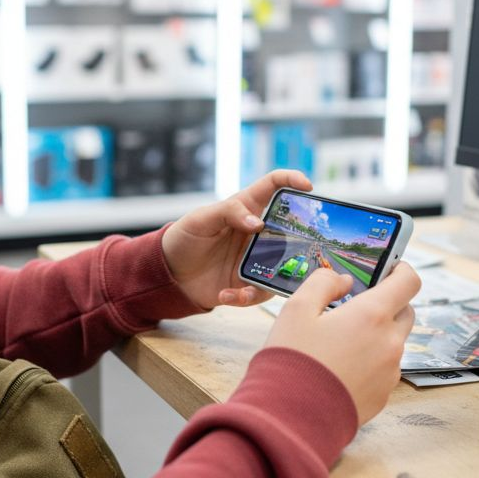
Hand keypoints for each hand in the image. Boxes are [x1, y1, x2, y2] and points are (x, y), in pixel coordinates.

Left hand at [161, 169, 312, 309]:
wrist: (170, 273)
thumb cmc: (185, 237)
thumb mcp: (202, 219)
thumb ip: (229, 212)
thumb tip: (257, 223)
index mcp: (247, 208)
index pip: (274, 186)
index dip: (292, 180)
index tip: (308, 186)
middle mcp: (258, 233)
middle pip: (291, 229)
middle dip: (302, 238)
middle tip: (303, 249)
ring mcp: (257, 258)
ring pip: (283, 266)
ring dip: (273, 277)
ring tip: (247, 287)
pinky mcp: (249, 282)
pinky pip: (259, 292)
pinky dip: (245, 297)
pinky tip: (226, 295)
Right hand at [264, 264, 420, 426]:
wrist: (291, 417)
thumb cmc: (292, 360)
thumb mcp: (296, 308)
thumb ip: (323, 283)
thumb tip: (343, 281)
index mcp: (372, 316)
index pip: (408, 282)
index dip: (401, 270)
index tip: (390, 269)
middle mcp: (389, 343)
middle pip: (405, 312)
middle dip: (387, 305)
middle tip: (357, 308)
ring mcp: (390, 372)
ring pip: (394, 343)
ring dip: (377, 336)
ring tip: (341, 343)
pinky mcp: (383, 395)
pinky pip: (385, 370)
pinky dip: (371, 362)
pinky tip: (341, 368)